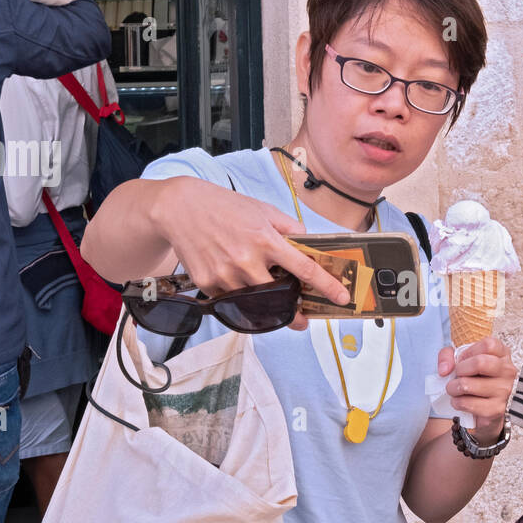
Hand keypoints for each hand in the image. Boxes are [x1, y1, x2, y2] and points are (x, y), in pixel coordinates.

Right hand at [156, 175, 351, 331]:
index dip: (327, 286)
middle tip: (302, 315)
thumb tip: (308, 246)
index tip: (342, 298)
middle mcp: (247, 259)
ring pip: (255, 301)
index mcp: (266, 239)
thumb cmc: (225, 207)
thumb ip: (290, 228)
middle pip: (280, 295)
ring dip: (265, 302)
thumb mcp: (263, 210)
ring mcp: (226, 274)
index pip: (305, 268)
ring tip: (264, 291)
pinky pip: (232, 300)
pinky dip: (240, 296)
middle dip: (294, 309)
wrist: (180, 209)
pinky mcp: (208, 284)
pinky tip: (235, 279)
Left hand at [437, 337, 516, 441]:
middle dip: (460, 370)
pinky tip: (459, 401)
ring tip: (454, 389)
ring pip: (469, 385)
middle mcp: (507, 371)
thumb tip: (445, 370)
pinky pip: (468, 403)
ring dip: (453, 388)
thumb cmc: (473, 377)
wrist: (483, 407)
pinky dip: (457, 402)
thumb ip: (448, 355)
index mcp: (502, 354)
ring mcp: (504, 391)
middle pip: (480, 363)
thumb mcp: (460, 359)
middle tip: (456, 376)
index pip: (488, 345)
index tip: (462, 360)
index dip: (468, 352)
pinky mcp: (496, 409)